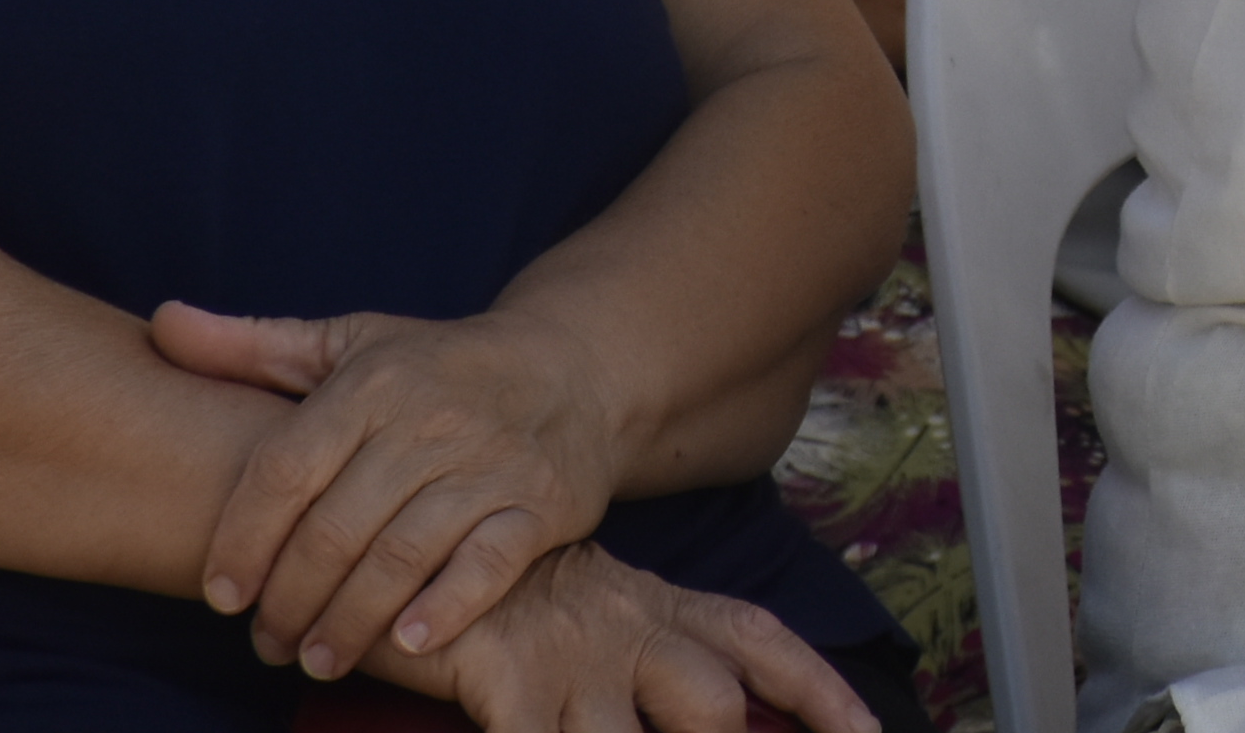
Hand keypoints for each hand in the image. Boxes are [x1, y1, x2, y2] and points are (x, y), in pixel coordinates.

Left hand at [157, 300, 619, 680]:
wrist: (573, 369)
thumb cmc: (439, 366)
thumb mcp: (351, 345)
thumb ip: (253, 345)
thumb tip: (160, 323)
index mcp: (375, 382)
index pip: (287, 469)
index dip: (243, 539)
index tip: (221, 594)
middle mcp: (432, 419)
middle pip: (338, 526)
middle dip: (290, 598)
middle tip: (268, 642)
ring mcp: (491, 463)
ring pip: (402, 554)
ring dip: (350, 620)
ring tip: (318, 658)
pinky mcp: (542, 503)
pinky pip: (489, 562)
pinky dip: (447, 605)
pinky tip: (407, 641)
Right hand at [354, 538, 877, 732]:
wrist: (423, 530)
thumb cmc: (516, 599)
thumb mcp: (601, 616)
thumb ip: (655, 661)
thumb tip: (717, 714)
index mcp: (664, 610)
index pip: (762, 644)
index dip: (821, 692)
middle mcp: (634, 632)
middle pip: (713, 705)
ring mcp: (573, 660)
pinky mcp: (510, 682)